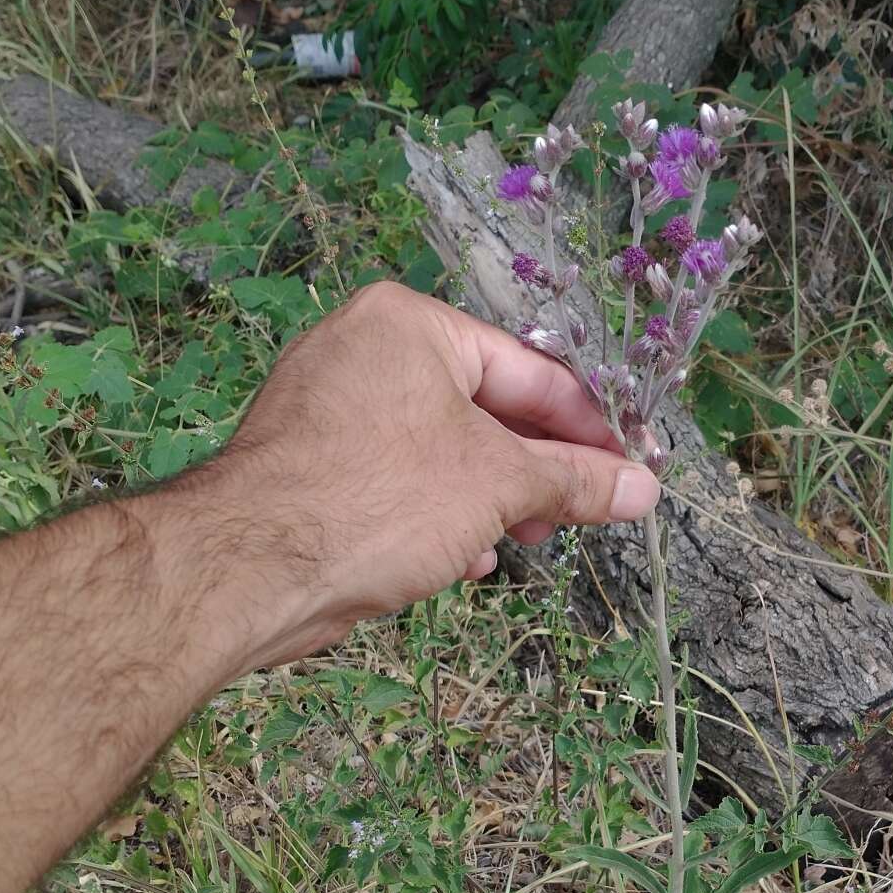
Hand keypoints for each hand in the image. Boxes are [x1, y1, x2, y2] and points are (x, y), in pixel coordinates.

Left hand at [203, 280, 659, 665]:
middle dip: (536, 469)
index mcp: (411, 324)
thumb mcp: (499, 485)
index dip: (588, 427)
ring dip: (491, 498)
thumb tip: (642, 489)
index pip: (528, 370)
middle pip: (484, 408)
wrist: (250, 568)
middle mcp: (365, 350)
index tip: (630, 471)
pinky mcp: (310, 462)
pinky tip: (465, 556)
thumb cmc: (379, 499)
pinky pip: (396, 476)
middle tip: (582, 514)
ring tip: (524, 539)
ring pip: (440, 448)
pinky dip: (438, 511)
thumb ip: (575, 481)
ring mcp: (330, 407)